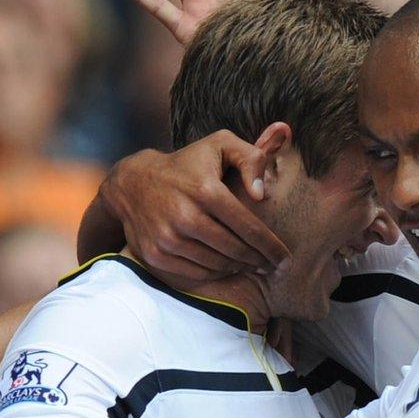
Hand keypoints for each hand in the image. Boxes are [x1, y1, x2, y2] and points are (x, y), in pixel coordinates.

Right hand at [104, 132, 288, 282]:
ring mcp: (167, 238)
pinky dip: (215, 272)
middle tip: (271, 265)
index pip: (248, 227)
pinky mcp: (155, 255)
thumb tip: (261, 194)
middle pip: (235, 250)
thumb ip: (251, 157)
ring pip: (217, 264)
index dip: (271, 247)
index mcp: (205, 190)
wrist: (133, 182)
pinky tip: (226, 265)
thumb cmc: (187, 163)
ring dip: (238, 267)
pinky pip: (196, 273)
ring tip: (251, 264)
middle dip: (258, 260)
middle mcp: (185, 216)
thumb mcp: (219, 144)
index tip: (286, 259)